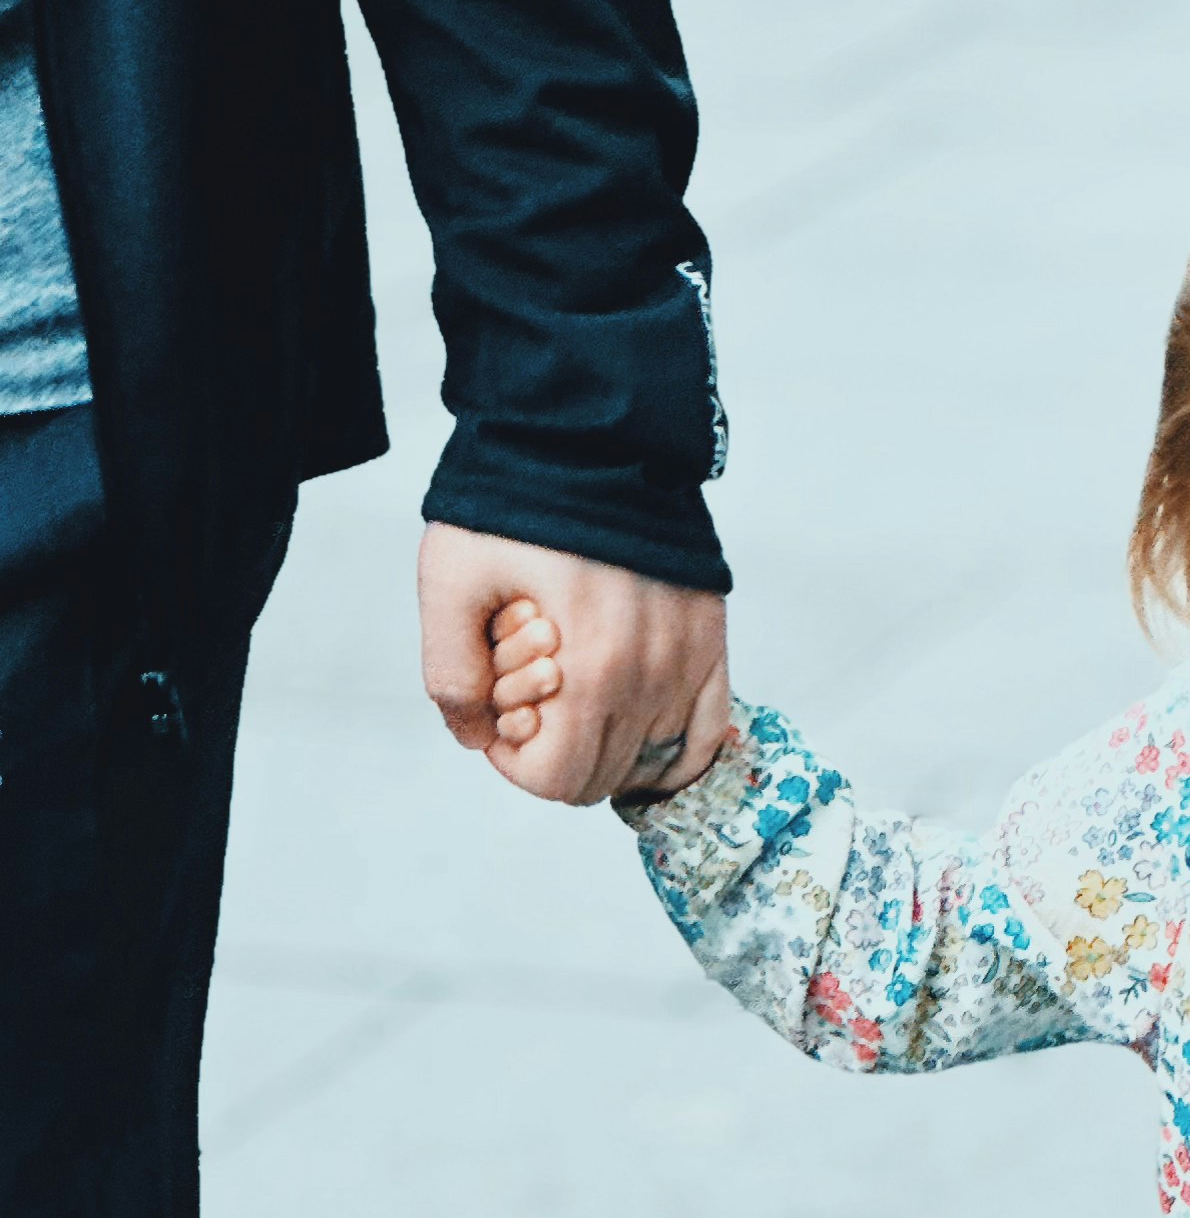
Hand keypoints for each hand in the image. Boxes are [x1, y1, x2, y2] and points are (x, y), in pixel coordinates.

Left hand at [418, 524, 730, 804]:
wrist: (589, 437)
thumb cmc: (515, 505)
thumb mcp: (449, 581)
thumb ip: (450, 674)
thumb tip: (475, 737)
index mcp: (590, 673)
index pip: (558, 780)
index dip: (515, 762)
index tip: (500, 716)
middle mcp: (650, 681)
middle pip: (600, 778)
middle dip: (555, 749)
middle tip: (532, 693)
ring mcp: (688, 666)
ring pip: (647, 763)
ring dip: (604, 741)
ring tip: (576, 683)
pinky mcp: (711, 647)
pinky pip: (704, 737)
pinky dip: (668, 752)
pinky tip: (634, 727)